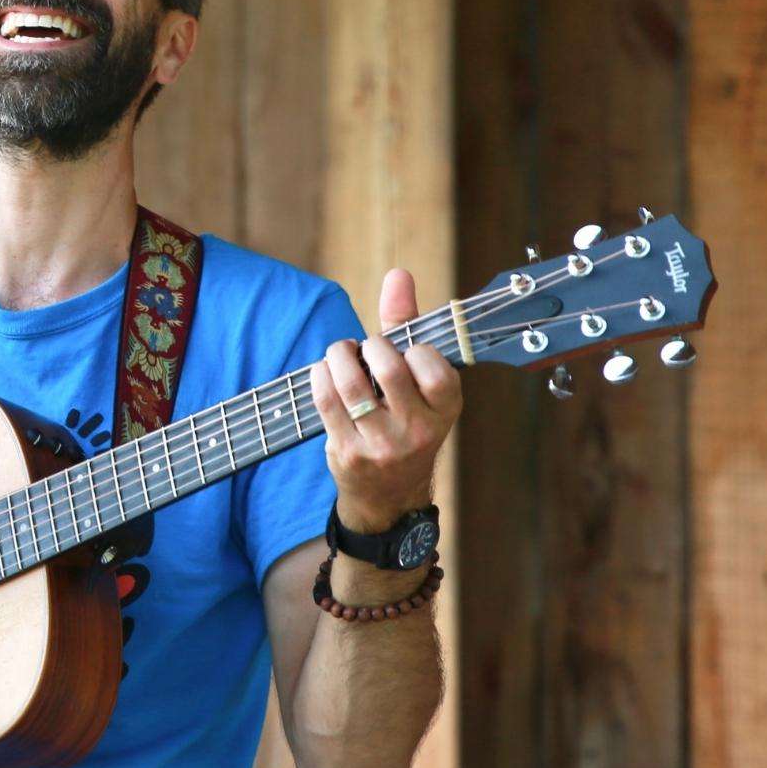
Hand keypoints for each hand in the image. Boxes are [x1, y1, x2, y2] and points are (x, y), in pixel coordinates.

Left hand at [308, 268, 462, 530]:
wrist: (387, 493)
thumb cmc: (404, 419)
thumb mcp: (419, 381)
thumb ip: (408, 325)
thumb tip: (398, 274)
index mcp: (445, 410)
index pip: (434, 367)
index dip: (413, 349)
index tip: (403, 351)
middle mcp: (418, 430)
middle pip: (389, 367)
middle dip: (370, 345)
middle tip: (365, 349)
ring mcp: (381, 444)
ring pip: (351, 383)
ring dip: (339, 356)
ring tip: (341, 355)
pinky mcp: (347, 452)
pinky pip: (325, 400)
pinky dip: (320, 375)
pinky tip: (325, 373)